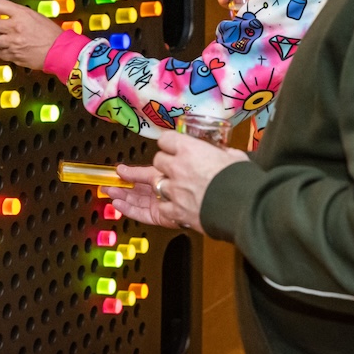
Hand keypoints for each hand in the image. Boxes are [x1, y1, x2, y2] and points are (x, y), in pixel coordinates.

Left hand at [0, 0, 62, 69]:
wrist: (60, 51)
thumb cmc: (52, 34)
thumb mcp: (36, 16)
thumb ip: (20, 14)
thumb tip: (8, 14)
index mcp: (21, 14)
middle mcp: (15, 27)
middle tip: (0, 28)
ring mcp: (13, 43)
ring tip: (5, 39)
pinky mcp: (13, 55)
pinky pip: (0, 53)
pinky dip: (3, 51)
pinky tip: (11, 49)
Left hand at [105, 130, 249, 232]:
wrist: (240, 205)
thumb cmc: (240, 179)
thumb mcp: (234, 157)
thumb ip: (224, 153)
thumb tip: (227, 153)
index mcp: (190, 149)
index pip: (168, 141)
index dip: (168, 144)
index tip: (168, 146)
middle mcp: (176, 167)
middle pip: (157, 162)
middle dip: (154, 166)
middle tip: (140, 169)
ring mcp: (172, 190)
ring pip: (149, 185)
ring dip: (132, 186)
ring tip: (112, 187)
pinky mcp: (173, 212)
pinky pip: (152, 210)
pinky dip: (139, 209)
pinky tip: (125, 206)